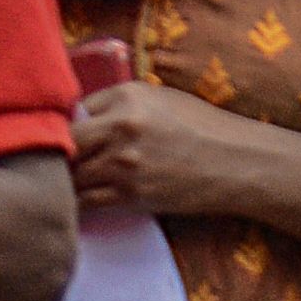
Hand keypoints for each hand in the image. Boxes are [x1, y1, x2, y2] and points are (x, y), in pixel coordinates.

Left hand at [68, 82, 300, 222]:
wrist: (241, 164)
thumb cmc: (205, 128)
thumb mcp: (161, 99)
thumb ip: (118, 103)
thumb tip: (77, 116)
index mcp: (127, 97)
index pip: (72, 109)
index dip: (68, 125)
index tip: (71, 137)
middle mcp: (121, 127)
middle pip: (63, 142)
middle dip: (59, 154)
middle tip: (63, 163)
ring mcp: (124, 164)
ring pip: (70, 175)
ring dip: (67, 181)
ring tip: (72, 183)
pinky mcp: (131, 195)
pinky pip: (86, 201)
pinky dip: (79, 202)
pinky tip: (83, 200)